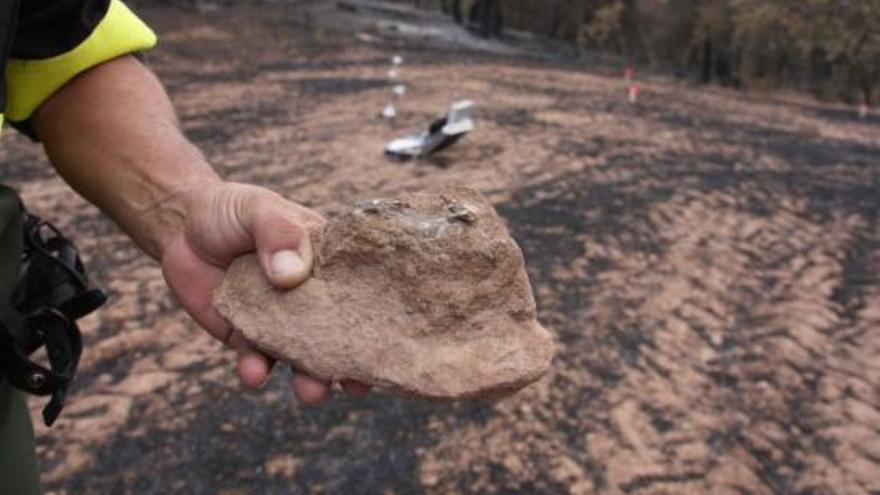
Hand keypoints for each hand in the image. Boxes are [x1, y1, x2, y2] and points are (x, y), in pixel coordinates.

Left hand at [159, 181, 369, 403]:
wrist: (180, 225)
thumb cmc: (232, 210)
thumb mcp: (260, 208)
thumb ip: (279, 233)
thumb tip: (291, 276)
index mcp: (327, 266)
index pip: (360, 294)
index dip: (376, 319)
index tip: (392, 344)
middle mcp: (310, 298)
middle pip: (337, 334)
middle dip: (349, 362)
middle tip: (358, 385)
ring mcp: (279, 320)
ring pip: (301, 355)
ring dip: (309, 378)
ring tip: (312, 392)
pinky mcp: (245, 335)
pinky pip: (255, 358)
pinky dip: (256, 369)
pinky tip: (254, 373)